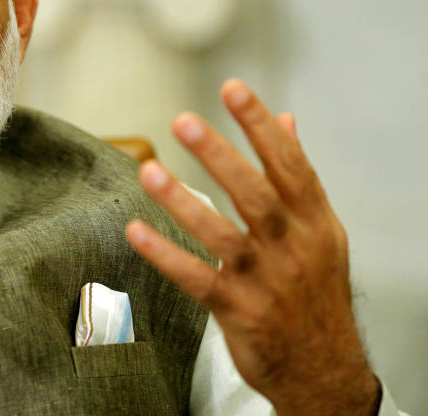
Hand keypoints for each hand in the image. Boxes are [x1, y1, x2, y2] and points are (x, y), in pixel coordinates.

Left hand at [125, 79, 379, 415]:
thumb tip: (286, 120)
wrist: (324, 371)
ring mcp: (266, 281)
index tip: (233, 89)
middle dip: (220, 155)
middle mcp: (293, 248)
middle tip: (183, 121)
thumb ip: (298, 176)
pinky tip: (135, 231)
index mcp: (315, 222)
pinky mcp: (239, 311)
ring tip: (148, 170)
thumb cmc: (315, 291)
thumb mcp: (322, 232)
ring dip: (182, 201)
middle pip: (256, 195)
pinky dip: (165, 255)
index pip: (290, 164)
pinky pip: (197, 280)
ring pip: (222, 236)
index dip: (260, 126)